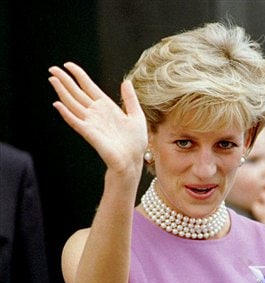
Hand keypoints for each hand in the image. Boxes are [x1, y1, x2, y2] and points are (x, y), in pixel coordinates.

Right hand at [48, 62, 147, 176]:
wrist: (133, 160)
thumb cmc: (135, 142)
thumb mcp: (136, 116)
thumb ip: (130, 99)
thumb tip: (125, 81)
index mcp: (106, 107)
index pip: (88, 87)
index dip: (79, 75)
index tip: (68, 64)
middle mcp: (96, 113)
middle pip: (76, 93)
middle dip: (64, 81)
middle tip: (52, 69)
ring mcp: (91, 122)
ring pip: (72, 104)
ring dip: (62, 92)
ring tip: (52, 80)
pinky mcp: (89, 133)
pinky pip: (75, 121)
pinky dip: (66, 113)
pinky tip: (57, 104)